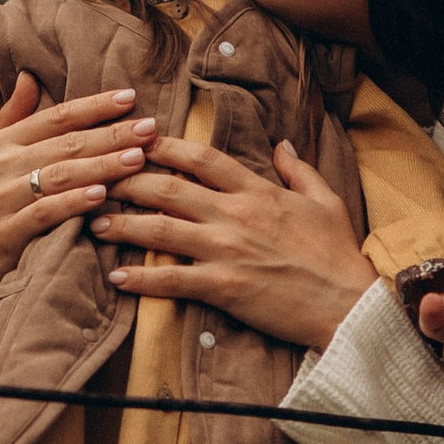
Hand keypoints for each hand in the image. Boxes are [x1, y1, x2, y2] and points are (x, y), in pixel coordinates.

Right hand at [0, 71, 159, 306]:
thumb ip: (16, 116)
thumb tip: (29, 75)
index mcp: (5, 142)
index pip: (56, 117)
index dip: (94, 106)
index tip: (131, 97)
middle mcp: (2, 165)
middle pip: (65, 144)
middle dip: (111, 135)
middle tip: (149, 129)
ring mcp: (2, 198)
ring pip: (59, 175)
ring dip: (101, 165)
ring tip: (136, 158)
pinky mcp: (6, 232)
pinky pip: (44, 213)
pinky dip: (73, 203)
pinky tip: (101, 196)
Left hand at [90, 137, 374, 354]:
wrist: (350, 305)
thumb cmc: (338, 255)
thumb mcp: (326, 201)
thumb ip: (298, 170)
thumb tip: (281, 144)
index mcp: (258, 191)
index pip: (202, 158)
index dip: (164, 145)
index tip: (135, 139)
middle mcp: (237, 215)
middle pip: (169, 188)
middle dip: (127, 180)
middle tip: (97, 178)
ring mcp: (228, 250)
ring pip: (162, 230)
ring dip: (123, 225)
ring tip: (93, 223)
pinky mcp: (225, 287)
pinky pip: (173, 281)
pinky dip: (142, 280)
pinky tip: (116, 278)